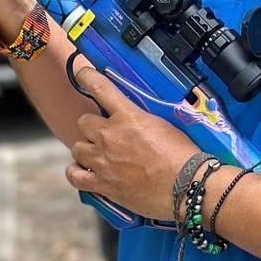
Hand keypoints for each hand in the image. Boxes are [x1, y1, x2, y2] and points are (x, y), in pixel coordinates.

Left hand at [66, 64, 199, 220]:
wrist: (186, 185)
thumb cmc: (182, 157)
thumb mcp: (163, 125)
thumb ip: (141, 119)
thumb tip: (135, 120)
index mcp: (128, 117)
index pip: (99, 88)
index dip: (87, 78)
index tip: (82, 74)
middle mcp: (110, 136)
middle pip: (83, 122)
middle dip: (92, 127)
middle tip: (104, 134)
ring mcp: (103, 161)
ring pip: (77, 148)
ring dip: (86, 150)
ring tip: (97, 155)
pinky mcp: (102, 184)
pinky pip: (74, 176)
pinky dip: (76, 173)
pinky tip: (85, 172)